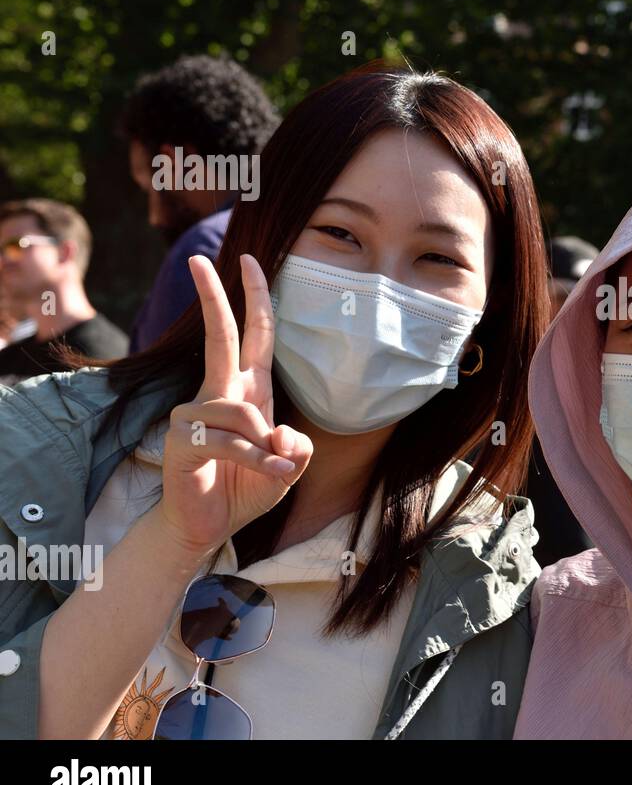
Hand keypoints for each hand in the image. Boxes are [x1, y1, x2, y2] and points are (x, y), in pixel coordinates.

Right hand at [156, 254, 312, 555]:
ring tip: (273, 471)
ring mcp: (195, 413)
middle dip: (211, 296)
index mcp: (249, 390)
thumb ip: (296, 449)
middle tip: (199, 258)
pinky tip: (270, 476)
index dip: (255, 297)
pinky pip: (231, 440)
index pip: (254, 334)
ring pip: (245, 413)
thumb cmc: (246, 488)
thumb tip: (282, 434)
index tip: (249, 259)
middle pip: (220, 336)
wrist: (206, 526)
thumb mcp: (288, 468)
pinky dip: (257, 461)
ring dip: (267, 448)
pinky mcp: (182, 438)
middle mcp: (220, 393)